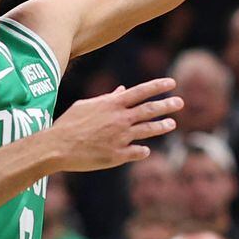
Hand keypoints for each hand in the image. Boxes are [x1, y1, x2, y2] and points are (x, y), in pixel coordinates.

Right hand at [51, 77, 181, 169]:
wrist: (57, 146)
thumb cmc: (69, 123)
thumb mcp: (87, 105)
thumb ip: (107, 98)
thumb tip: (122, 90)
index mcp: (113, 104)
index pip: (141, 91)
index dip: (158, 87)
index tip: (172, 83)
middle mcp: (120, 119)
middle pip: (149, 110)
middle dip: (166, 105)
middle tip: (180, 103)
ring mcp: (120, 137)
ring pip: (147, 130)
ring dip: (161, 126)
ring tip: (172, 124)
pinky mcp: (117, 155)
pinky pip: (136, 152)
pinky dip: (142, 150)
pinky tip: (146, 149)